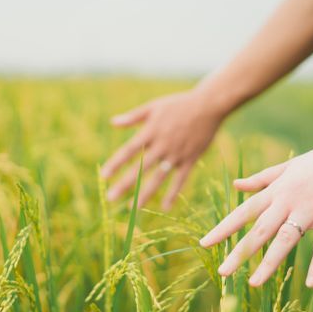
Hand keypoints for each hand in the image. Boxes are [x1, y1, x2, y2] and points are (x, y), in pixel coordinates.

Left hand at [101, 89, 224, 209]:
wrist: (208, 105)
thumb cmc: (179, 104)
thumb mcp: (154, 107)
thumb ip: (133, 117)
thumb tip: (113, 123)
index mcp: (150, 132)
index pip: (128, 151)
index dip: (115, 164)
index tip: (104, 176)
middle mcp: (162, 146)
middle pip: (140, 168)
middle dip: (125, 184)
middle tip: (110, 198)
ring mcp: (176, 154)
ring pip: (158, 178)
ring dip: (145, 193)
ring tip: (133, 207)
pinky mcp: (190, 159)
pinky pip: (180, 180)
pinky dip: (173, 193)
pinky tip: (165, 207)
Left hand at [199, 108, 312, 287]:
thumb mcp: (288, 167)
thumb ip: (261, 179)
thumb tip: (235, 184)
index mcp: (277, 190)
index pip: (243, 211)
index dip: (223, 228)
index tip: (204, 243)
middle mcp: (289, 200)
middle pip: (259, 230)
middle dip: (239, 251)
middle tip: (222, 272)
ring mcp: (312, 208)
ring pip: (286, 239)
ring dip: (269, 262)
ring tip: (253, 283)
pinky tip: (311, 284)